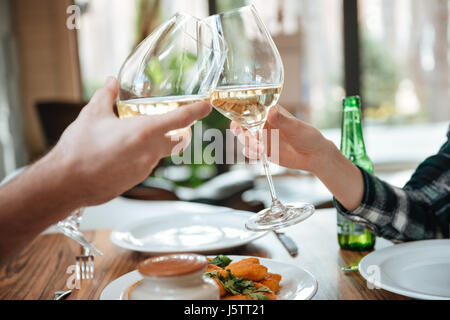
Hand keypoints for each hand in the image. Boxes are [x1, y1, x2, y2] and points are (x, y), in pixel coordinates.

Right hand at [48, 77, 211, 206]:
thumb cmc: (79, 148)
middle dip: (180, 132)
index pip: (180, 119)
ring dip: (154, 144)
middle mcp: (150, 152)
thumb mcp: (92, 114)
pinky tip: (120, 154)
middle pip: (177, 140)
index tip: (206, 105)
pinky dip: (140, 156)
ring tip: (130, 137)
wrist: (67, 183)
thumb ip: (106, 96)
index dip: (196, 111)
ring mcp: (145, 169)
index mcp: (144, 131)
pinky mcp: (136, 180)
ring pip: (159, 153)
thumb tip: (111, 82)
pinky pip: (145, 165)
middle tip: (173, 123)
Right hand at [230, 105, 364, 210]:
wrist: (313, 156)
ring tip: (259, 148)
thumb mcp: (295, 127)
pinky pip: (249, 150)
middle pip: (242, 123)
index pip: (250, 108)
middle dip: (240, 129)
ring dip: (247, 142)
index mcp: (270, 112)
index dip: (241, 112)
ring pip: (244, 137)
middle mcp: (263, 123)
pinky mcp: (262, 150)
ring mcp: (261, 137)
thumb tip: (271, 112)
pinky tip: (259, 154)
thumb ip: (281, 120)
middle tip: (246, 134)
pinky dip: (250, 152)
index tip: (242, 120)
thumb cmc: (307, 137)